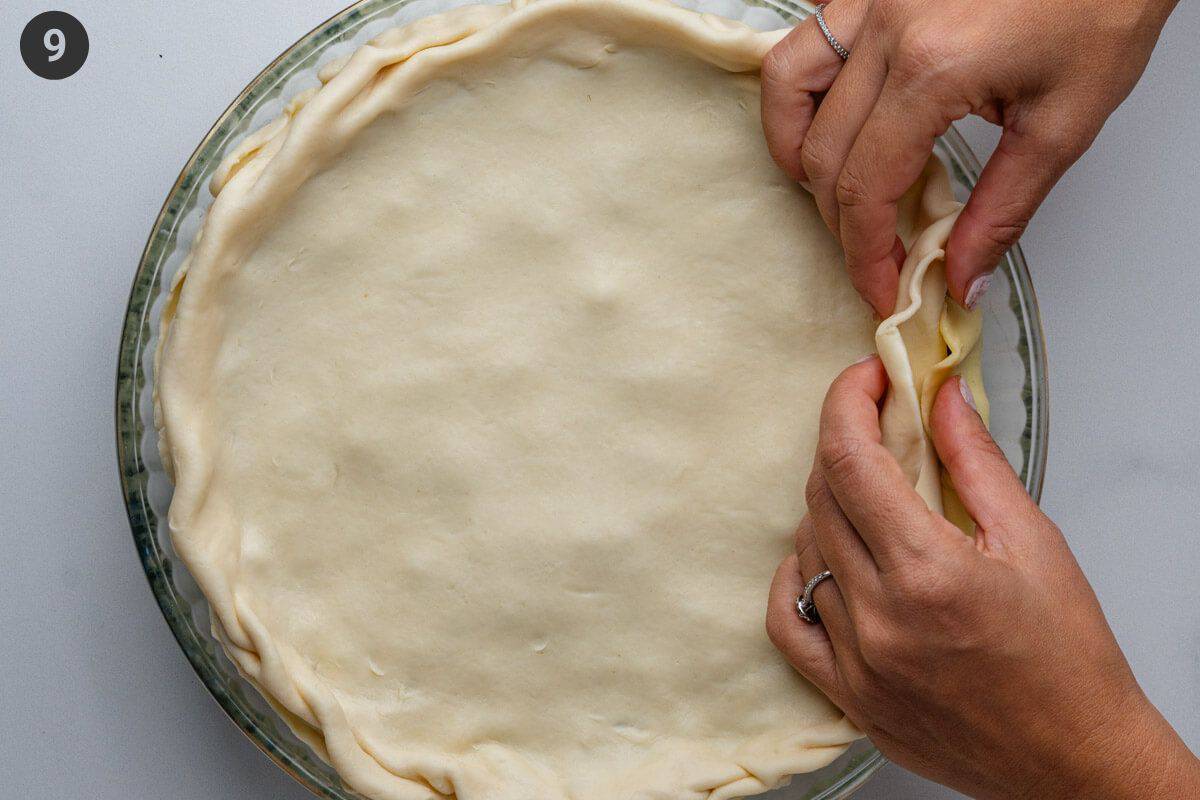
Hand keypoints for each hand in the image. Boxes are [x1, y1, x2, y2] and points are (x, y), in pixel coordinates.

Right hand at [760, 0, 1177, 314]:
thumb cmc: (1103, 7)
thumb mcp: (1064, 124)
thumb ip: (1001, 211)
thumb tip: (961, 278)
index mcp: (933, 67)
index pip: (865, 186)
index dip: (865, 253)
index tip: (882, 289)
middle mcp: (887, 28)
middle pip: (821, 151)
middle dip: (841, 221)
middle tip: (876, 255)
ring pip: (787, 84)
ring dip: (794, 147)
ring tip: (827, 187)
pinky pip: (808, 35)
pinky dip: (803, 85)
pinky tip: (830, 115)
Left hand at [766, 358, 1199, 798]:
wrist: (1075, 760)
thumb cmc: (1069, 661)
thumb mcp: (1035, 542)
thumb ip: (976, 462)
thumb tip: (941, 398)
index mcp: (928, 573)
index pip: (849, 460)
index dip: (846, 402)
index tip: (865, 377)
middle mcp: (880, 618)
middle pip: (820, 497)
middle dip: (843, 446)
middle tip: (877, 429)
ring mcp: (856, 662)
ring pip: (804, 551)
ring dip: (829, 509)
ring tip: (875, 503)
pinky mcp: (847, 696)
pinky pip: (787, 621)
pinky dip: (795, 578)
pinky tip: (823, 560)